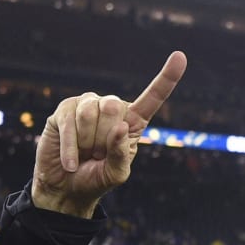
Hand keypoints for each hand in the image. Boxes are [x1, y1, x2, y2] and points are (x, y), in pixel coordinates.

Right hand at [31, 51, 187, 218]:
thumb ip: (121, 155)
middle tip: (97, 154)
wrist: (67, 188)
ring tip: (84, 154)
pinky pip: (70, 122)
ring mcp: (87, 105)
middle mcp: (112, 108)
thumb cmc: (96, 178)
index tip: (180, 56)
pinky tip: (70, 162)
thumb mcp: (116, 174)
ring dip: (87, 142)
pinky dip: (71, 148)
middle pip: (114, 106)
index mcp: (133, 121)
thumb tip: (121, 127)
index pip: (152, 97)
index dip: (167, 78)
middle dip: (104, 137)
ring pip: (90, 112)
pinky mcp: (65, 109)